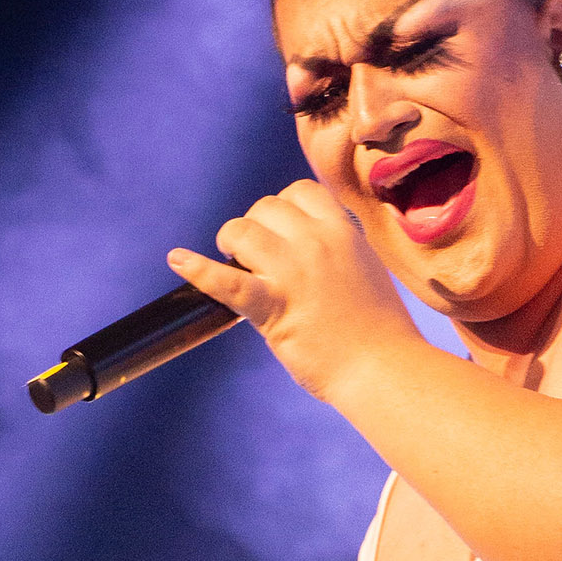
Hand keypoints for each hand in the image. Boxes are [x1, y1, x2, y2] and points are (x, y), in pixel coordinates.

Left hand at [167, 179, 419, 400]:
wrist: (384, 368)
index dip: (283, 208)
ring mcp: (294, 273)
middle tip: (257, 257)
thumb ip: (339, 249)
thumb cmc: (379, 329)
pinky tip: (177, 260)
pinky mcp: (273, 307)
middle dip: (255, 226)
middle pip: (266, 207)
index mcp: (344, 233)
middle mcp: (318, 243)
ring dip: (232, 243)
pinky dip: (198, 269)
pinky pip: (225, 281)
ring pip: (242, 231)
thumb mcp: (366, 269)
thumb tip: (308, 242)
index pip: (300, 192)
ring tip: (235, 262)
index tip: (282, 231)